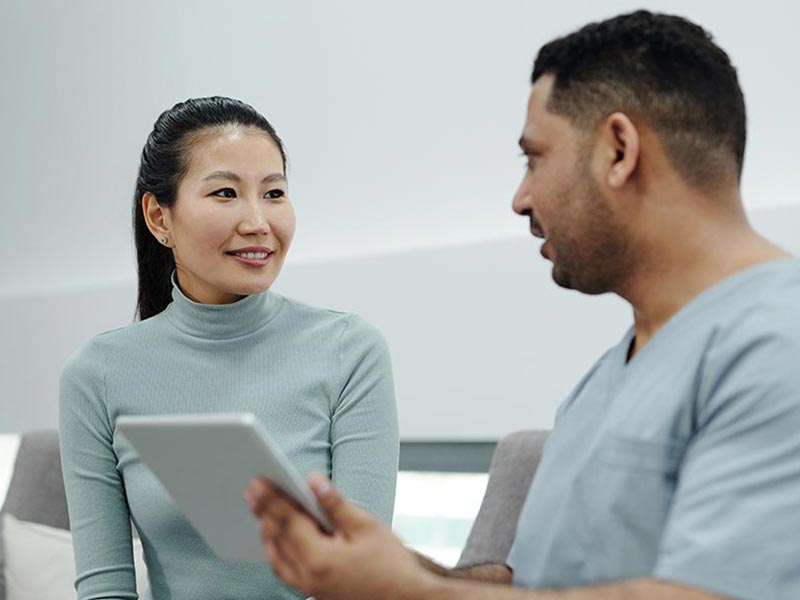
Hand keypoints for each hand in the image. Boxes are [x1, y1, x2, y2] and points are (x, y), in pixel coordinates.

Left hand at [244, 473, 433, 599]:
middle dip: (263, 511)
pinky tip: (276, 540)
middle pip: (278, 538)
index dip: (272, 498)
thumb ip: (335, 503)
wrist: (406, 599)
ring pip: (276, 557)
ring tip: (259, 511)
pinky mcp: (314, 593)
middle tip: (251, 490)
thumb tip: (312, 480)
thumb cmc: (391, 564)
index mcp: (320, 558)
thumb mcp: (366, 526)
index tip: (258, 481)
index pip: (288, 521)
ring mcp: (309, 588)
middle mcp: (308, 576)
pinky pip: (284, 571)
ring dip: (266, 532)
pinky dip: (275, 552)